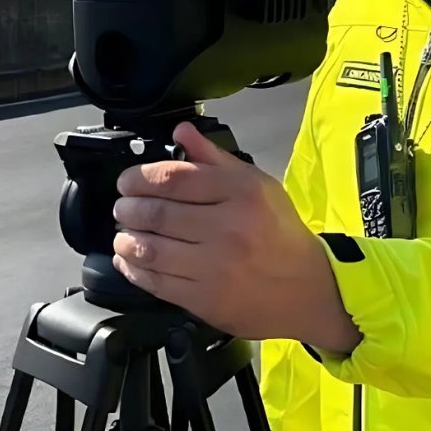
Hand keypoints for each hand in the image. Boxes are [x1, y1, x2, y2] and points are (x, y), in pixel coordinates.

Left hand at [112, 122, 361, 352]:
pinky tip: (129, 259)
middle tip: (122, 206)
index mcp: (241, 193)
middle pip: (157, 213)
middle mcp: (228, 228)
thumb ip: (215, 158)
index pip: (174, 178)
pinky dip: (133, 269)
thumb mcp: (258, 185)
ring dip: (126, 239)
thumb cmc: (280, 233)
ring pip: (150, 249)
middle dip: (128, 208)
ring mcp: (215, 267)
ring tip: (123, 233)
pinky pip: (156, 282)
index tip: (127, 181)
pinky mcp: (205, 299)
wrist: (308, 289)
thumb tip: (181, 131)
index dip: (139, 178)